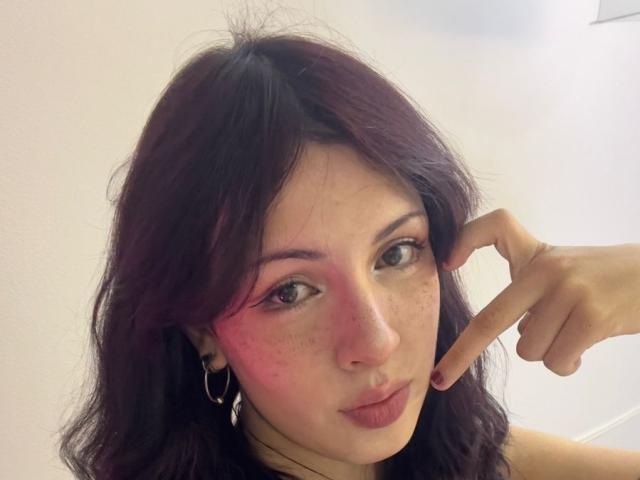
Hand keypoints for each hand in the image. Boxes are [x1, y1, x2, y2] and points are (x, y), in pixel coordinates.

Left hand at [430, 208, 639, 390]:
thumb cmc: (603, 280)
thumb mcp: (563, 271)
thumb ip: (532, 294)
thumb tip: (516, 333)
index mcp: (537, 255)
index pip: (496, 227)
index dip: (465, 240)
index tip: (446, 263)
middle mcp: (547, 270)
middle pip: (491, 318)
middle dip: (461, 354)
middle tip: (440, 378)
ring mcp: (568, 292)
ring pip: (529, 349)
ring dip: (547, 353)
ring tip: (571, 335)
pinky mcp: (591, 317)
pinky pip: (557, 360)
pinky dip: (567, 364)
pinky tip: (582, 348)